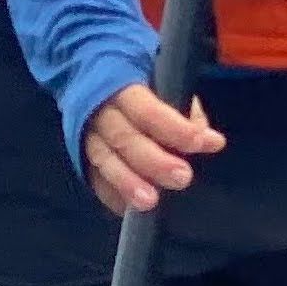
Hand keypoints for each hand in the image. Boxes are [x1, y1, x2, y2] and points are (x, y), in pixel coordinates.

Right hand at [83, 82, 225, 216]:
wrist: (92, 78)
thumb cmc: (139, 80)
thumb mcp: (163, 79)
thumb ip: (184, 105)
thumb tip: (203, 135)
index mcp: (122, 84)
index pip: (148, 110)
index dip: (174, 128)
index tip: (201, 142)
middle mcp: (101, 110)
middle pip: (125, 138)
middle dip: (154, 161)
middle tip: (183, 177)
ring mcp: (87, 136)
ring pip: (105, 161)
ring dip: (128, 183)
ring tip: (150, 202)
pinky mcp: (82, 157)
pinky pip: (95, 179)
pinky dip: (113, 194)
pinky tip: (129, 207)